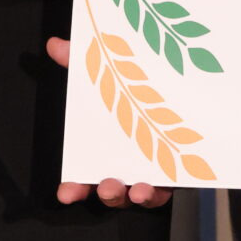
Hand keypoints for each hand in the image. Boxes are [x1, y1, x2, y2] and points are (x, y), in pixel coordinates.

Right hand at [46, 36, 169, 207]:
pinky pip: (170, 188)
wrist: (184, 86)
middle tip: (106, 187)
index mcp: (106, 149)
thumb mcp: (109, 73)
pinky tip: (159, 183)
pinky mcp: (178, 172)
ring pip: (142, 195)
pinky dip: (163, 189)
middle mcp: (128, 165)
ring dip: (138, 195)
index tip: (65, 193)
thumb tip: (56, 45)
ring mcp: (153, 172)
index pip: (84, 176)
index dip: (74, 187)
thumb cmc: (136, 88)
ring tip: (136, 189)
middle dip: (108, 193)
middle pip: (113, 191)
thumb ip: (82, 62)